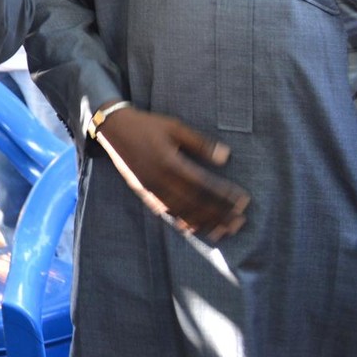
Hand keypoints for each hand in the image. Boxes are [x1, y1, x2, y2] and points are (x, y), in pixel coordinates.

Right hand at [93, 106, 249, 240]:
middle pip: (195, 203)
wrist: (113, 128)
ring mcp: (150, 188)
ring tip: (222, 231)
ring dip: (204, 223)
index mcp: (169, 163)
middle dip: (219, 215)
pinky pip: (165, 211)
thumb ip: (200, 143)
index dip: (224, 196)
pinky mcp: (143, 192)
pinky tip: (194, 228)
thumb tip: (226, 157)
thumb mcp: (175, 127)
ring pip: (181, 211)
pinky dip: (181, 221)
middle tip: (239, 224)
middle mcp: (160, 180)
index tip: (243, 202)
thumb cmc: (147, 125)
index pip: (203, 185)